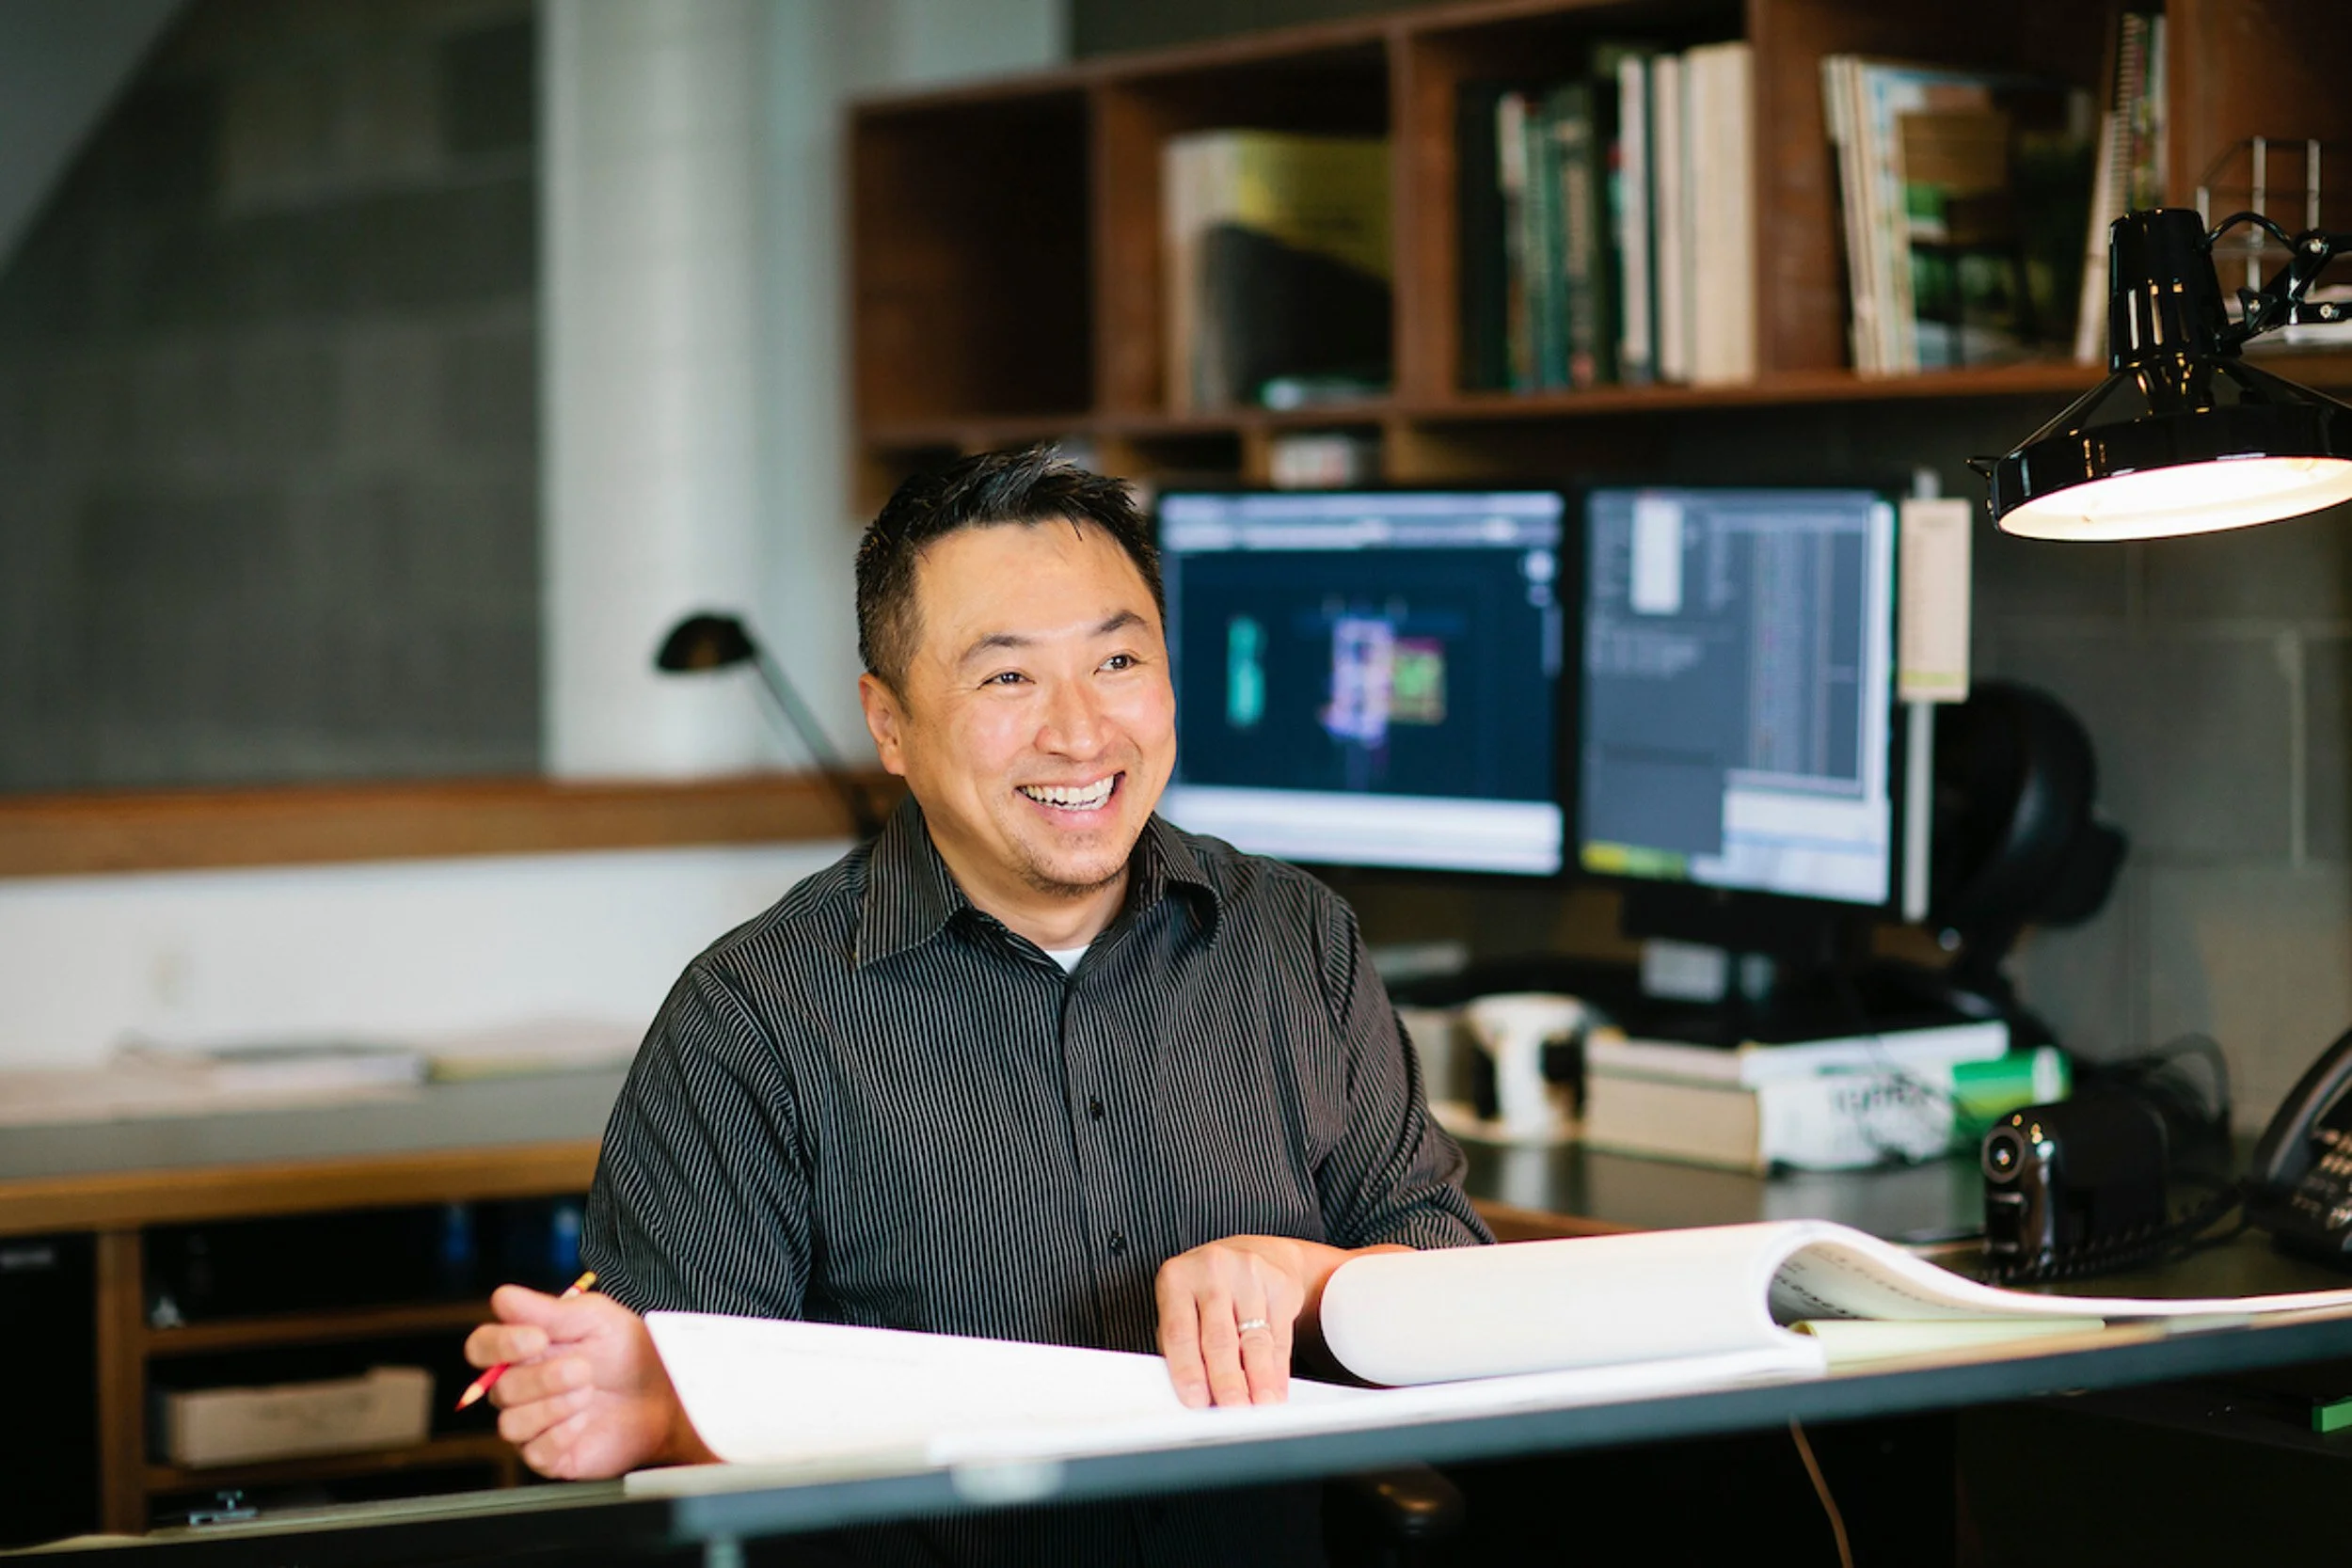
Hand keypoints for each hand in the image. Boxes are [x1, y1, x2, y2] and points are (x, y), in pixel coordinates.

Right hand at [463, 1285, 712, 1478]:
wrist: (664, 1395)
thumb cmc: (629, 1351)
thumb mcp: (595, 1319)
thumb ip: (549, 1311)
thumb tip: (503, 1298)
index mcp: (525, 1350)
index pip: (482, 1347)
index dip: (500, 1344)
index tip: (536, 1339)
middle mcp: (520, 1388)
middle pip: (499, 1389)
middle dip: (542, 1378)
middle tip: (584, 1369)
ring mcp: (532, 1424)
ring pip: (510, 1423)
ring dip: (552, 1406)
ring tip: (588, 1393)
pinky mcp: (549, 1456)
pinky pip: (534, 1451)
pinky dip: (561, 1433)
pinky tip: (585, 1421)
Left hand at [1154, 1235, 1368, 1408]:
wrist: (1257, 1254)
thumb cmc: (1209, 1291)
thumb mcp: (1183, 1306)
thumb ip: (1181, 1347)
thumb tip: (1193, 1396)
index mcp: (1177, 1278)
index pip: (1179, 1332)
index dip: (1188, 1370)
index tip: (1196, 1401)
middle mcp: (1213, 1270)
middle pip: (1220, 1337)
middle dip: (1227, 1381)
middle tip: (1232, 1411)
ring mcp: (1250, 1274)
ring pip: (1255, 1340)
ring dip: (1259, 1380)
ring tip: (1259, 1407)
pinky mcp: (1281, 1284)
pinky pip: (1280, 1337)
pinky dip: (1277, 1370)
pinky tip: (1275, 1390)